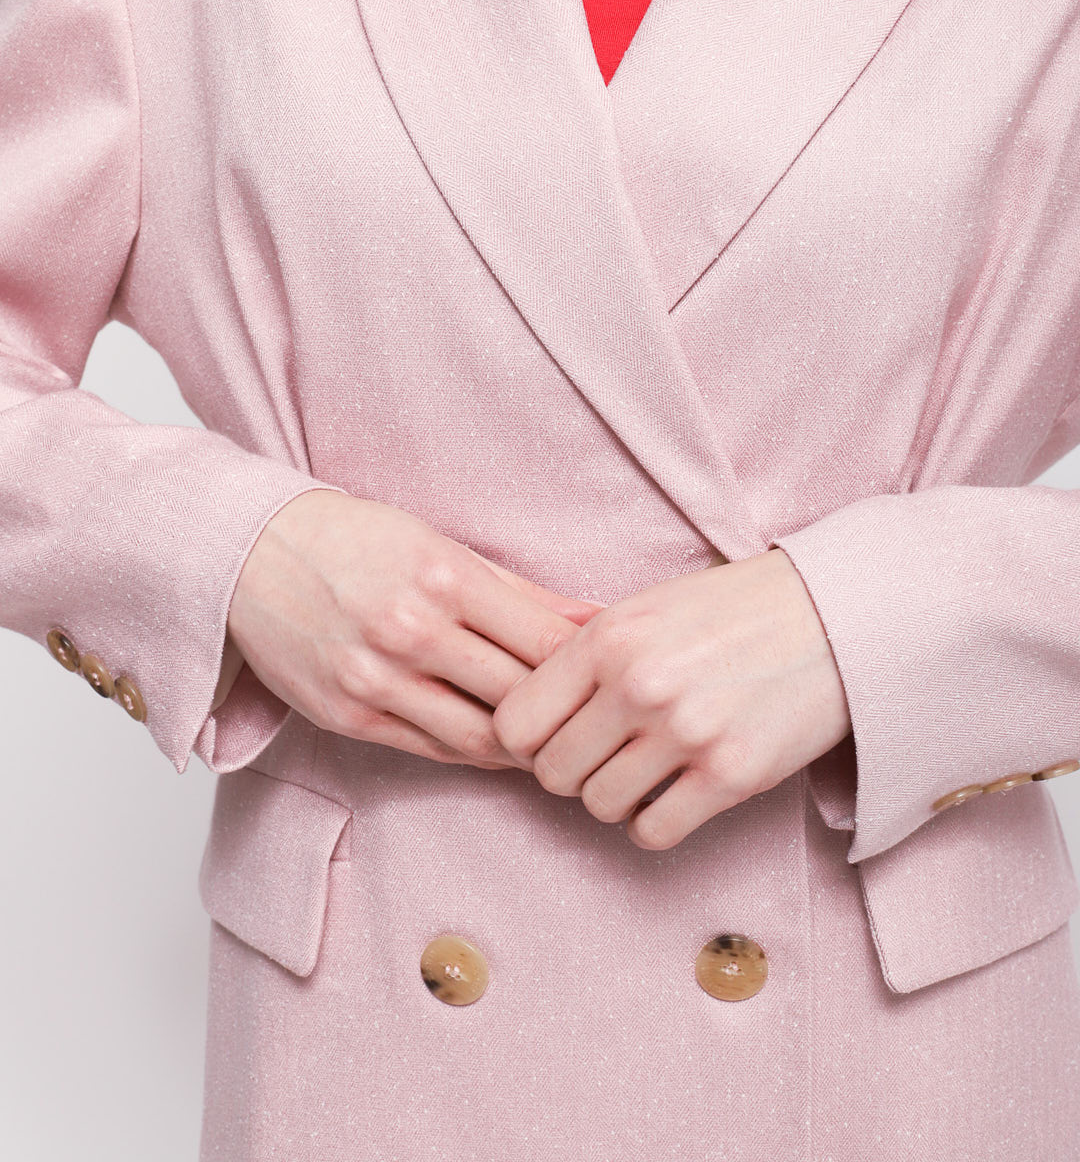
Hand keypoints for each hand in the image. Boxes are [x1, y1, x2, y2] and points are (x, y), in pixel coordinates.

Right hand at [225, 488, 603, 769]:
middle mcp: (412, 630)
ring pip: (480, 736)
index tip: (613, 676)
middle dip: (566, 713)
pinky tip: (500, 749)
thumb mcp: (442, 546)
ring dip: (525, 747)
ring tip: (557, 744)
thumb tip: (598, 617)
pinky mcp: (348, 715)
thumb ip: (522, 591)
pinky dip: (475, 754)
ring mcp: (376, 679)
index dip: (590, 668)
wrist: (252, 552)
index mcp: (445, 576)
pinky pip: (432, 751)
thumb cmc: (357, 540)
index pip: (547, 642)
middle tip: (598, 723)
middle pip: (520, 694)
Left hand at [491, 548, 850, 846]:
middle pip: (553, 773)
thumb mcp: (647, 607)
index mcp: (609, 637)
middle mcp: (639, 684)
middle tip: (604, 757)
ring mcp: (685, 732)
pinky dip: (654, 822)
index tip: (555, 737)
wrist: (836, 615)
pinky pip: (653, 832)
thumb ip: (586, 652)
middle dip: (571, 772)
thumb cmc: (735, 609)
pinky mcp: (731, 775)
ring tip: (644, 771)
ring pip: (600, 806)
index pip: (516, 722)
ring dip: (615, 798)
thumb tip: (524, 710)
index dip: (528, 740)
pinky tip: (673, 794)